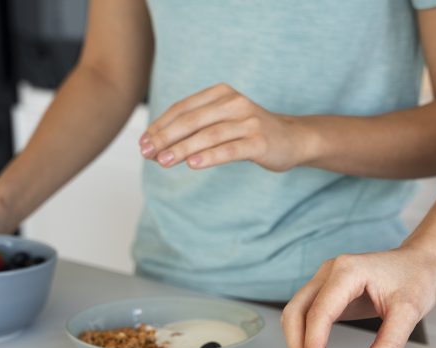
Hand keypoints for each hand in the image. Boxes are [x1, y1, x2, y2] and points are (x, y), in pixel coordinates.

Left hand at [138, 83, 311, 171]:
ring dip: (182, 149)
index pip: (182, 109)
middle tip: (146, 153)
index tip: (142, 143)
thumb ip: (196, 128)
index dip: (159, 126)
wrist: (293, 139)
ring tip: (163, 161)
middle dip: (165, 137)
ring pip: (208, 135)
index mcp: (221, 93)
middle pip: (191, 120)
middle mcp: (234, 103)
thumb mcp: (223, 122)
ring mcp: (248, 122)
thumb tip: (157, 145)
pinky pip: (230, 149)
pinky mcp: (259, 142)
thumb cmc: (251, 133)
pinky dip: (209, 157)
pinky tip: (192, 165)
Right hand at [282, 245, 435, 347]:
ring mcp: (326, 279)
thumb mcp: (410, 313)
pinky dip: (307, 337)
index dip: (313, 347)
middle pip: (296, 311)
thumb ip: (389, 346)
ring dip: (299, 343)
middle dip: (298, 346)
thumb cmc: (418, 278)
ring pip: (296, 312)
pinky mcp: (328, 290)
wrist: (421, 260)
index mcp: (347, 271)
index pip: (319, 312)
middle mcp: (330, 272)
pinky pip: (307, 314)